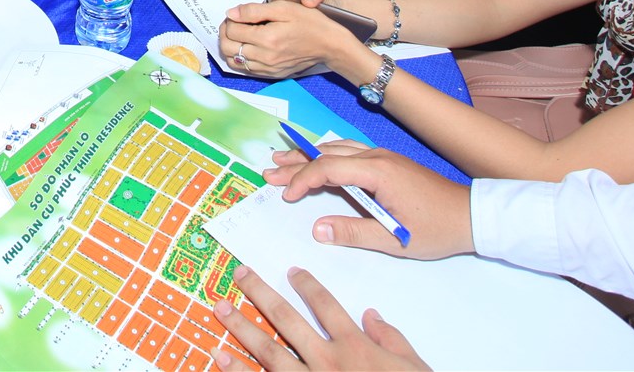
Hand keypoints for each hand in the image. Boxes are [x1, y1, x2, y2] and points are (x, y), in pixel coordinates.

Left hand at [213, 264, 429, 371]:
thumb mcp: (414, 367)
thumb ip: (392, 340)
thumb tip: (371, 315)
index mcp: (355, 347)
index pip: (326, 306)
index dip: (308, 285)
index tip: (292, 272)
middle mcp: (328, 361)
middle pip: (287, 319)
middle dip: (261, 293)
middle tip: (240, 273)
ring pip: (269, 351)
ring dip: (241, 328)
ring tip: (219, 307)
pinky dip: (240, 371)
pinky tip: (219, 357)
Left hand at [217, 0, 367, 79]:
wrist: (329, 44)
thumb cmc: (310, 23)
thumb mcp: (284, 7)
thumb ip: (255, 10)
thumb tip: (232, 13)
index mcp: (267, 38)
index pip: (232, 30)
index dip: (230, 19)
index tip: (235, 13)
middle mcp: (265, 56)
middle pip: (228, 47)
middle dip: (225, 33)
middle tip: (232, 23)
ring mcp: (268, 68)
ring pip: (234, 61)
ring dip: (230, 46)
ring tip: (238, 34)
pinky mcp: (271, 74)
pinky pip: (245, 70)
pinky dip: (240, 58)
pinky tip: (247, 46)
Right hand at [263, 146, 473, 261]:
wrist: (473, 215)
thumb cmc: (437, 229)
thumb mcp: (395, 239)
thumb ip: (354, 233)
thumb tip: (317, 229)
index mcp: (378, 172)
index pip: (329, 168)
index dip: (303, 180)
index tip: (286, 196)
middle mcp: (378, 157)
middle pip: (328, 152)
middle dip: (297, 161)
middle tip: (269, 170)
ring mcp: (384, 157)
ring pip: (338, 148)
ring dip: (310, 154)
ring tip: (284, 158)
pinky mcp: (389, 163)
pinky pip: (350, 150)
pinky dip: (328, 154)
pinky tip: (319, 159)